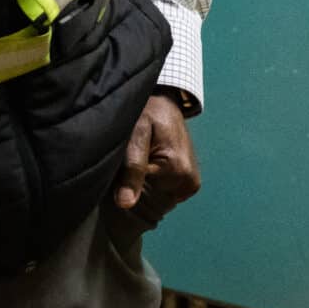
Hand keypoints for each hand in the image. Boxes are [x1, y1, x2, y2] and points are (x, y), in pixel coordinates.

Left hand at [114, 93, 200, 228]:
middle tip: (127, 162)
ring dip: (145, 186)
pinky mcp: (188, 184)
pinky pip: (165, 194)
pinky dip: (153, 185)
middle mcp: (188, 181)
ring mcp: (190, 184)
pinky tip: (147, 167)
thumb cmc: (148, 112)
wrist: (164, 103)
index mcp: (178, 170)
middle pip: (152, 200)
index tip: (119, 168)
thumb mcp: (135, 133)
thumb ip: (131, 168)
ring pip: (158, 198)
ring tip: (139, 161)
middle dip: (136, 187)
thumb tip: (125, 204)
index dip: (125, 186)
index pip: (141, 197)